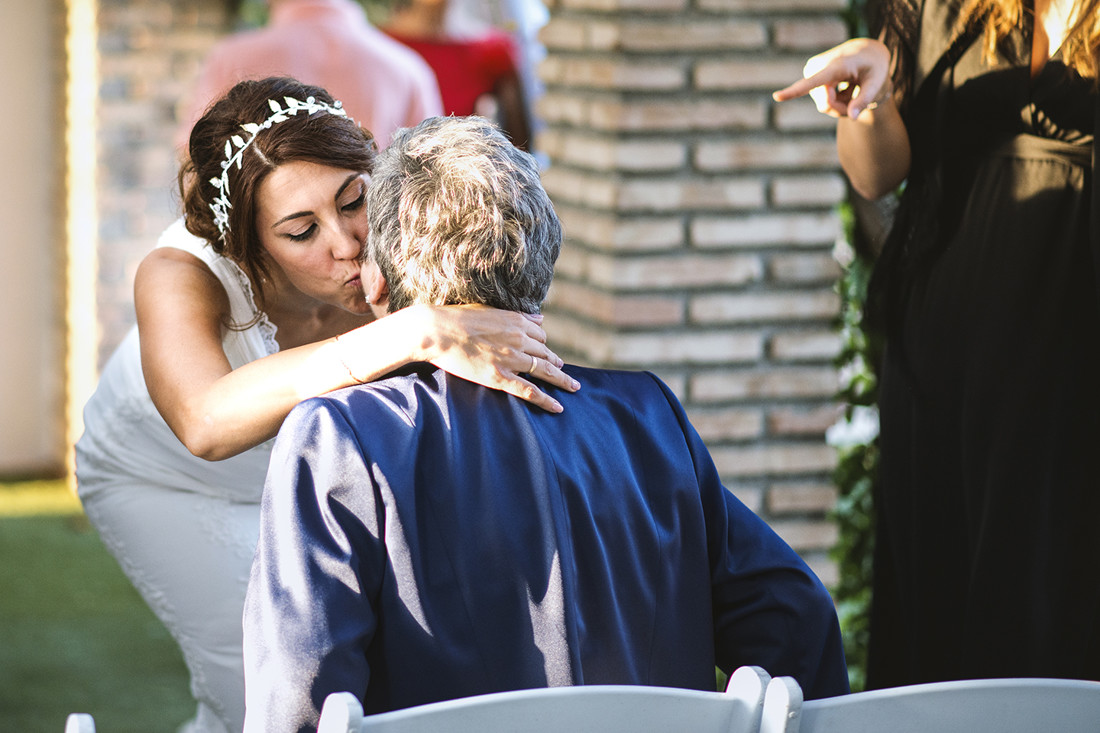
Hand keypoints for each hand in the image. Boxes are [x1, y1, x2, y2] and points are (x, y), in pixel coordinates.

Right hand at [413, 304, 579, 412]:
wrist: (435, 331)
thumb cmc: (456, 319)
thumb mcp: (490, 310)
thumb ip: (518, 316)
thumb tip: (541, 318)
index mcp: (516, 321)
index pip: (540, 336)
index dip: (543, 345)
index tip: (545, 353)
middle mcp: (519, 339)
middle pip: (546, 354)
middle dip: (556, 363)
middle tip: (564, 371)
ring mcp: (511, 359)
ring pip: (545, 371)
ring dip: (562, 380)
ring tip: (573, 386)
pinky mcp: (500, 377)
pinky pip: (530, 391)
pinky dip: (547, 400)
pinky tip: (558, 407)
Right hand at [772, 38, 891, 119]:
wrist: (865, 51)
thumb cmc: (874, 65)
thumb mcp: (877, 81)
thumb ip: (865, 100)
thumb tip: (852, 117)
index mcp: (836, 66)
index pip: (814, 81)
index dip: (795, 91)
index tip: (777, 96)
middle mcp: (819, 66)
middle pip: (826, 104)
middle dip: (841, 109)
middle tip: (857, 101)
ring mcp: (812, 70)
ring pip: (823, 104)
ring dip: (839, 104)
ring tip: (851, 90)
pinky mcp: (809, 73)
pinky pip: (820, 100)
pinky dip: (834, 100)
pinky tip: (843, 87)